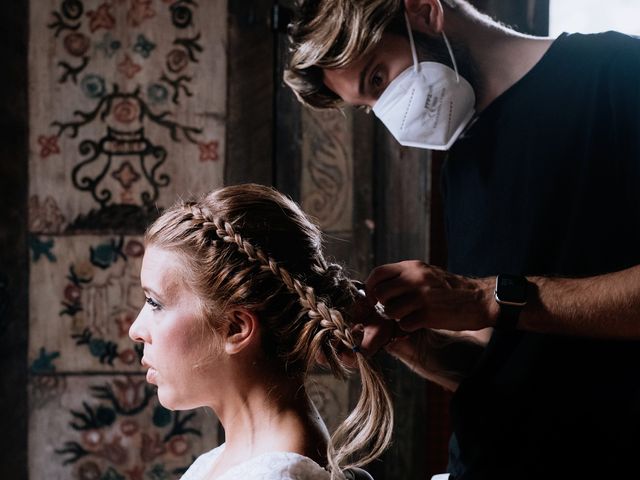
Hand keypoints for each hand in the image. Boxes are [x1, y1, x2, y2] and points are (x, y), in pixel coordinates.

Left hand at [365, 260, 496, 331]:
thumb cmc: (449, 288)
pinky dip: (409, 326)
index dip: (370, 287)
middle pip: (380, 293)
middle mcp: (415, 279)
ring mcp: (421, 297)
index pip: (378, 273)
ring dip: (395, 317)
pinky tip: (419, 322)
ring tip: (408, 315)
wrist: (478, 299)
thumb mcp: (425, 273)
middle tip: (391, 309)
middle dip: (381, 304)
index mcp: (412, 267)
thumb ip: (404, 276)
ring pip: (389, 311)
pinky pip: (404, 325)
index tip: (373, 296)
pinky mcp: (428, 315)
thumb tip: (378, 286)